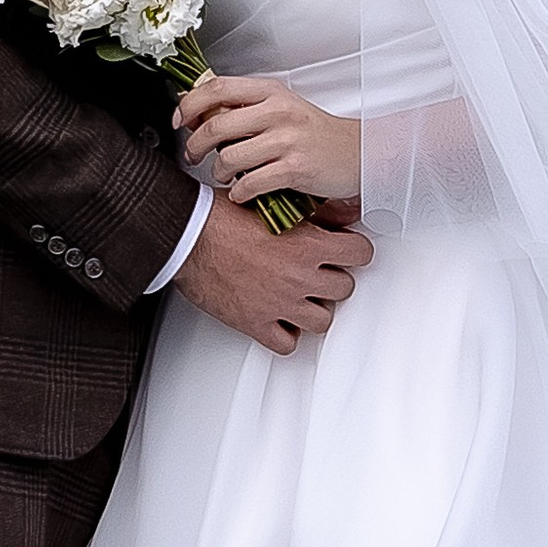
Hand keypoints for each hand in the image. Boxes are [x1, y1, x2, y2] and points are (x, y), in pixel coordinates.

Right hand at [172, 194, 371, 354]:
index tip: (346, 250)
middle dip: (334, 279)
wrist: (187, 236)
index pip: (360, 254)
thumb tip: (341, 212)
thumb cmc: (222, 216)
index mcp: (307, 245)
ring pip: (322, 321)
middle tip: (319, 271)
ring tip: (301, 296)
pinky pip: (287, 344)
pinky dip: (286, 334)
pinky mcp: (256, 323)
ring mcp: (279, 303)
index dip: (354, 250)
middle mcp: (299, 277)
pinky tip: (279, 318)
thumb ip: (314, 212)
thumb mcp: (275, 202)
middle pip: (344, 288)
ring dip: (314, 308)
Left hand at [177, 76, 363, 206]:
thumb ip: (245, 106)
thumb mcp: (281, 106)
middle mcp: (277, 111)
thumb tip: (200, 112)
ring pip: (228, 157)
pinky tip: (243, 192)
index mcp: (270, 91)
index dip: (190, 104)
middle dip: (194, 146)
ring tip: (224, 175)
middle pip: (215, 125)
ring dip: (218, 172)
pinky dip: (239, 192)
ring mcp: (287, 140)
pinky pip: (250, 184)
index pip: (216, 88)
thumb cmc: (315, 132)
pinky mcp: (294, 169)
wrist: (358, 151)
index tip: (180, 121)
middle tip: (193, 156)